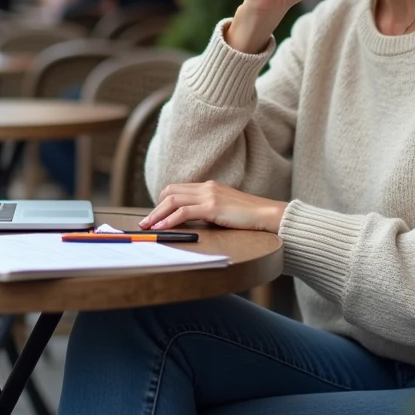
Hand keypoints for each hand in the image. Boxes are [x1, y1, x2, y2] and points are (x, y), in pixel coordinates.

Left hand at [139, 181, 287, 233]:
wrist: (268, 214)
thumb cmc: (250, 217)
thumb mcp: (226, 210)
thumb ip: (209, 211)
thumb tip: (191, 222)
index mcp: (209, 186)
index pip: (177, 189)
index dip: (162, 202)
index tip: (155, 216)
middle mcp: (207, 187)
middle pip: (170, 192)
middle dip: (155, 208)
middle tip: (146, 223)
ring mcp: (209, 195)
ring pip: (173, 200)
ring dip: (157, 215)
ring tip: (148, 227)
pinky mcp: (213, 207)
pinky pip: (183, 212)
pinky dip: (169, 220)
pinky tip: (162, 228)